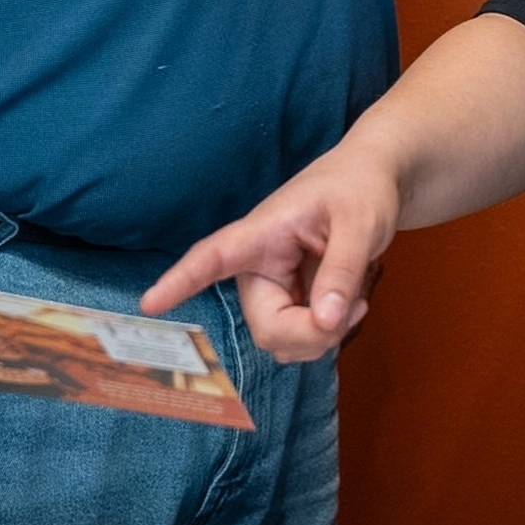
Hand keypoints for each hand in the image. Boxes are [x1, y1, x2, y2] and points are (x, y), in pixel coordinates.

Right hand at [141, 148, 399, 361]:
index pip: (213, 256)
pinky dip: (327, 334)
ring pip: (283, 342)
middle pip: (267, 327)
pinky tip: (349, 308)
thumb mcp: (360, 223)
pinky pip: (300, 340)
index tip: (150, 302)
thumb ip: (343, 271)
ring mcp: (274, 288)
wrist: (374, 182)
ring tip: (354, 301)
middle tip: (353, 311)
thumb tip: (325, 321)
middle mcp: (259, 266)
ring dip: (321, 337)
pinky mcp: (292, 302)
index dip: (181, 280)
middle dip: (310, 334)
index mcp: (262, 234)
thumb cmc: (360, 187)